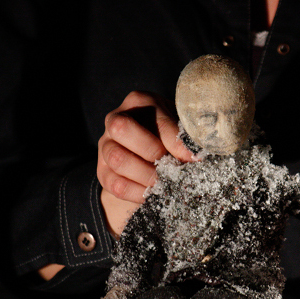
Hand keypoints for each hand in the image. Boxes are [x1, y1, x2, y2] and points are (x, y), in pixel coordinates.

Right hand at [97, 91, 193, 235]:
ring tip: (166, 183)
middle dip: (151, 151)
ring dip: (146, 175)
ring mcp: (105, 146)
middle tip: (172, 167)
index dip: (174, 140)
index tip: (193, 157)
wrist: (148, 154)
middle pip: (121, 128)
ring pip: (117, 159)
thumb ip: (184, 137)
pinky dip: (138, 193)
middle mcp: (115, 119)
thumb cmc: (168, 136)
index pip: (154, 117)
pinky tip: (154, 195)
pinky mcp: (103, 172)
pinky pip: (116, 184)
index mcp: (138, 102)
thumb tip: (196, 157)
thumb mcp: (178, 128)